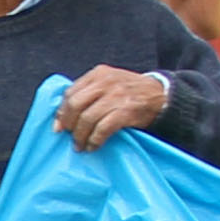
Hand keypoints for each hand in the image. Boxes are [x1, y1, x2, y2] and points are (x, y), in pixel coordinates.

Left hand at [58, 67, 173, 149]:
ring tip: (80, 146)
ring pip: (87, 118)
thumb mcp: (110, 81)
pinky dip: (95, 140)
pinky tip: (93, 146)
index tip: (58, 126)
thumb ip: (90, 91)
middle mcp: (106, 82)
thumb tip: (65, 113)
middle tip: (68, 136)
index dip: (61, 111)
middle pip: (76, 105)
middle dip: (68, 124)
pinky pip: (103, 128)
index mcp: (99, 74)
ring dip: (80, 136)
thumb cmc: (131, 91)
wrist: (161, 95)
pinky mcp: (126, 111)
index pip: (71, 92)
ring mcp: (116, 96)